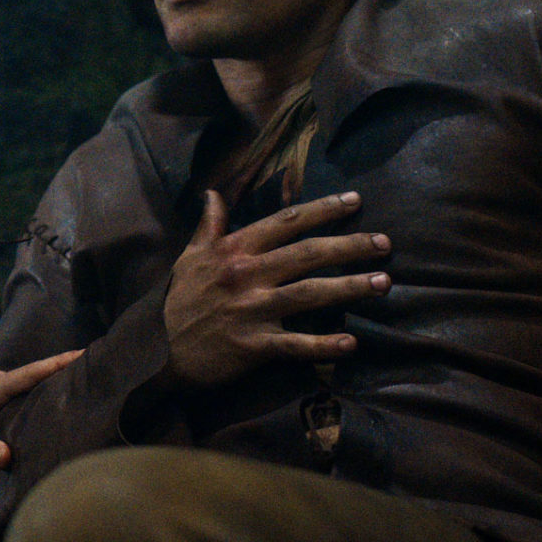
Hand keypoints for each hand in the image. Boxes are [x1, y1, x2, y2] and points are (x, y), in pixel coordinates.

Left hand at [0, 348, 83, 468]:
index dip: (57, 364)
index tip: (84, 353)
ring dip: (53, 379)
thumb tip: (7, 458)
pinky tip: (54, 398)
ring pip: (29, 381)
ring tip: (86, 381)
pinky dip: (39, 389)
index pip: (30, 374)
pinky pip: (21, 388)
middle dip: (66, 369)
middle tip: (99, 367)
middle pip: (36, 374)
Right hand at [163, 189, 389, 386]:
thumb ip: (209, 225)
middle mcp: (246, 274)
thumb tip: (214, 193)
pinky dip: (324, 345)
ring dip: (350, 287)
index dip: (322, 210)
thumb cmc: (179, 300)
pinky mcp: (253, 345)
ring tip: (383, 283)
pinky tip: (351, 343)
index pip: (286, 222)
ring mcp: (252, 310)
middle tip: (385, 243)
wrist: (156, 349)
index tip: (354, 202)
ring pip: (310, 294)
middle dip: (350, 246)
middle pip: (307, 254)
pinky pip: (296, 344)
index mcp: (233, 249)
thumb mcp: (189, 256)